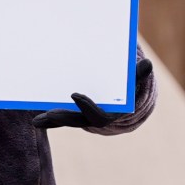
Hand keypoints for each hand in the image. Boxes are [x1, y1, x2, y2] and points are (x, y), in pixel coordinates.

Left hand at [32, 58, 154, 129]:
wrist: (124, 104)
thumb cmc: (129, 89)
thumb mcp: (135, 81)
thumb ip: (139, 74)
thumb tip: (148, 63)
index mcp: (110, 114)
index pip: (98, 116)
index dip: (87, 106)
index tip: (74, 95)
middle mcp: (95, 120)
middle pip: (78, 121)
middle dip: (63, 117)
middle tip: (48, 113)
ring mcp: (84, 119)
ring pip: (67, 121)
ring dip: (52, 121)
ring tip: (37, 121)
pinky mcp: (75, 115)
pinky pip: (61, 118)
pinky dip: (50, 118)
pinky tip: (36, 117)